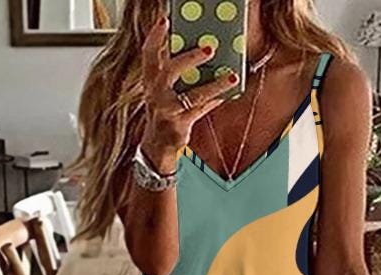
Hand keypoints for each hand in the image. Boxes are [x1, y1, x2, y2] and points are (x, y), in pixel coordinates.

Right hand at [139, 16, 236, 173]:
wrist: (156, 147)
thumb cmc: (164, 113)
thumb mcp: (163, 91)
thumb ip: (175, 73)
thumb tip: (201, 52)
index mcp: (150, 81)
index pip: (148, 54)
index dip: (155, 37)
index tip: (164, 21)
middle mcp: (155, 95)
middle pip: (170, 71)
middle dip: (190, 58)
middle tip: (209, 48)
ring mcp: (167, 111)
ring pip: (193, 95)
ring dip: (214, 85)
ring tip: (231, 76)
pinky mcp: (179, 126)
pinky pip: (201, 110)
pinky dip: (215, 100)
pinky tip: (228, 93)